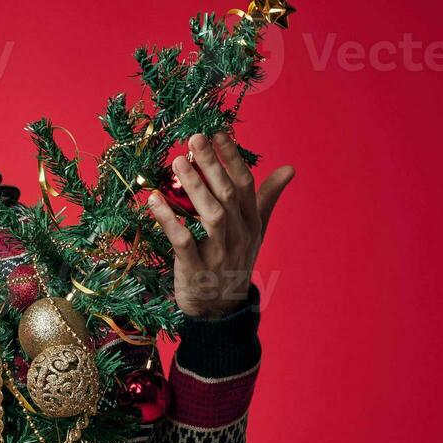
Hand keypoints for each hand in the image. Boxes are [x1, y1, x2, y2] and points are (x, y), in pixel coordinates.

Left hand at [145, 131, 293, 318]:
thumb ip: (266, 198)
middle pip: (229, 195)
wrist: (221, 311)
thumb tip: (289, 168)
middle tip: (195, 138)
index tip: (218, 131)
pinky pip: (183, 242)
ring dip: (195, 186)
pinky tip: (153, 200)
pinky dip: (168, 220)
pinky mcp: (196, 271)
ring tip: (178, 161)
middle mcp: (239, 236)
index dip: (233, 157)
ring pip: (211, 215)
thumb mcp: (254, 231)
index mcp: (251, 223)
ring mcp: (219, 254)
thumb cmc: (234, 262)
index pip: (246, 184)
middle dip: (213, 164)